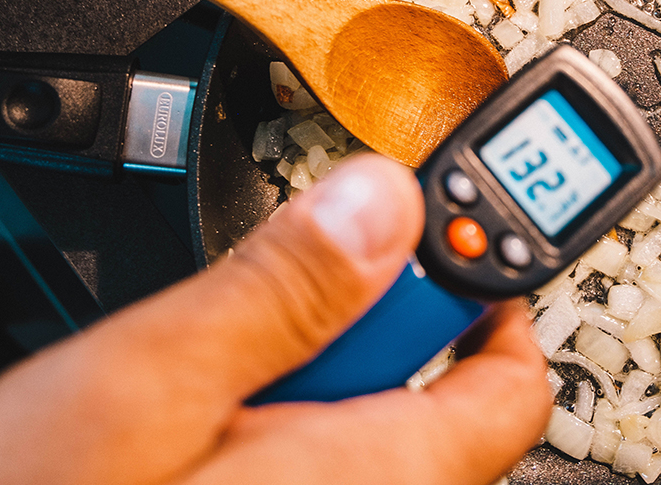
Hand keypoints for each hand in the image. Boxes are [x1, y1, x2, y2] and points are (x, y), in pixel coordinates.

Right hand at [0, 154, 552, 484]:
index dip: (482, 291)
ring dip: (298, 381)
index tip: (429, 233)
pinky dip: (267, 435)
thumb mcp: (147, 380)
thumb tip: (386, 202)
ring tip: (198, 384)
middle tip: (263, 310)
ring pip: (357, 436)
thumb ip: (283, 288)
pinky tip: (186, 438)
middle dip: (358, 330)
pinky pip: (307, 475)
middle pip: (431, 403)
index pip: (514, 381)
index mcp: (377, 476)